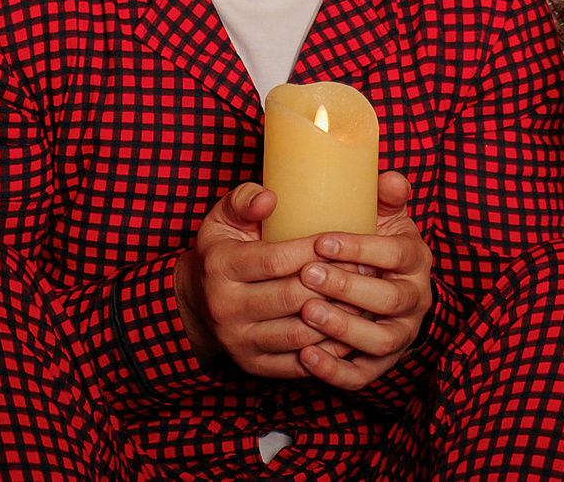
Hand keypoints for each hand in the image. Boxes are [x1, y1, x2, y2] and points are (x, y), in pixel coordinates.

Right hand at [176, 183, 351, 378]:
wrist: (196, 301)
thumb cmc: (222, 250)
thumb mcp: (224, 217)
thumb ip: (244, 200)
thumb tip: (270, 198)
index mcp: (220, 266)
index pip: (275, 260)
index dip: (313, 251)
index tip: (343, 240)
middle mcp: (225, 307)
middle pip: (292, 298)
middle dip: (334, 284)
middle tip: (367, 269)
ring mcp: (238, 341)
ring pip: (299, 334)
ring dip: (337, 318)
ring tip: (364, 298)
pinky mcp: (252, 365)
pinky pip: (298, 364)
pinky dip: (328, 351)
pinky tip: (350, 330)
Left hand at [289, 170, 434, 390]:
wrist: (375, 284)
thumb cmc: (369, 242)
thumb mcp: (380, 214)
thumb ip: (384, 194)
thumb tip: (388, 180)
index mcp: (416, 258)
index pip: (396, 253)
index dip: (360, 248)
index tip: (321, 242)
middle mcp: (417, 299)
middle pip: (390, 298)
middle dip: (348, 287)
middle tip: (308, 275)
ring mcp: (402, 334)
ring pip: (381, 340)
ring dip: (344, 328)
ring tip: (307, 312)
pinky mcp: (381, 363)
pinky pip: (364, 375)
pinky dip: (337, 371)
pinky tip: (307, 356)